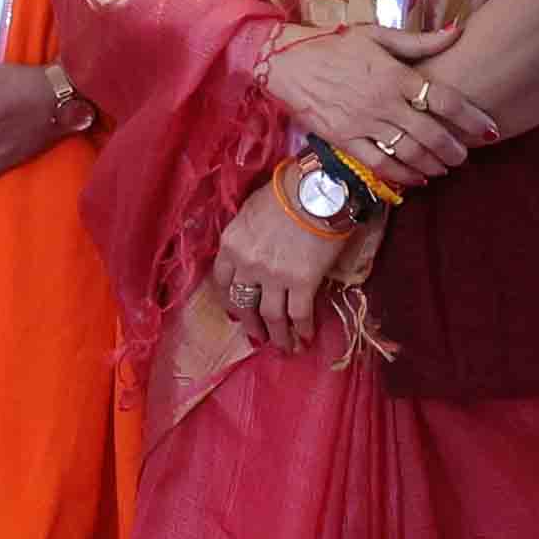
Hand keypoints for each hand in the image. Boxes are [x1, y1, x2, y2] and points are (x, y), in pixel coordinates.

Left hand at [211, 178, 365, 353]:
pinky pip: (299, 315)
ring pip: (271, 316)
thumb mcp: (250, 211)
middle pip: (243, 303)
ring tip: (285, 348)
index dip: (228, 300)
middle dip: (251, 324)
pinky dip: (302, 330)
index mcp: (230, 244)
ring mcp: (274, 276)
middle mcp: (247, 264)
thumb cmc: (286, 192)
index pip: (221, 281)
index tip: (234, 313)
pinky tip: (306, 338)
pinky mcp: (302, 283)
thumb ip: (246, 235)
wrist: (318, 190)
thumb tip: (252, 250)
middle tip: (258, 337)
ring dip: (278, 336)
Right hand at [261, 24, 498, 185]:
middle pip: (431, 133)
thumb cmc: (333, 43)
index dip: (471, 117)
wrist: (285, 60)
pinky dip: (402, 175)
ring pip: (409, 152)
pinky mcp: (343, 139)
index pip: (443, 99)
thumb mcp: (376, 34)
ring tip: (446, 167)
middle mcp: (382, 102)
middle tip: (466, 155)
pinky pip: (379, 163)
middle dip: (455, 149)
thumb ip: (419, 41)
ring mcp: (362, 123)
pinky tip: (417, 178)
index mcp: (394, 74)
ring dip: (433, 164)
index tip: (489, 129)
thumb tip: (458, 31)